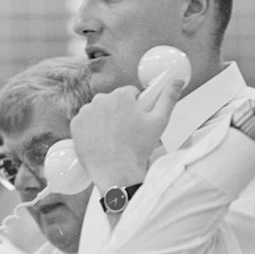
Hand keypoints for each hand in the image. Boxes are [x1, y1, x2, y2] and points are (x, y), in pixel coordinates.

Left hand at [70, 79, 183, 193]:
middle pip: (114, 101)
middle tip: (128, 132)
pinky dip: (92, 129)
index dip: (138, 107)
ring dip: (106, 119)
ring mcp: (86, 112)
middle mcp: (101, 99)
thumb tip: (178, 81)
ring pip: (99, 110)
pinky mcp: (76, 125)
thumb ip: (169, 97)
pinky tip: (102, 140)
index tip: (138, 121)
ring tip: (115, 138)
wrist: (117, 172)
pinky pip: (86, 122)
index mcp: (122, 95)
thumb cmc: (139, 148)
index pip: (131, 93)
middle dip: (121, 112)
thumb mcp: (160, 121)